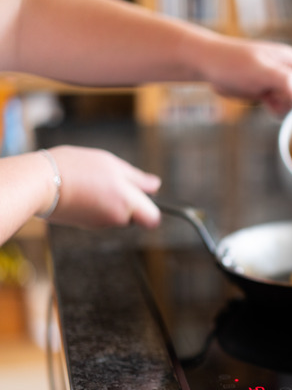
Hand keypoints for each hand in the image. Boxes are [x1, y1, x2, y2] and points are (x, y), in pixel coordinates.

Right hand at [45, 146, 161, 228]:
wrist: (38, 182)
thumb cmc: (76, 168)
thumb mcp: (111, 164)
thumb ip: (137, 179)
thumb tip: (156, 186)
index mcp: (128, 202)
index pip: (153, 218)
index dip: (152, 208)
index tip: (145, 195)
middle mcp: (116, 217)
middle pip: (134, 216)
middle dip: (131, 203)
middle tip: (114, 183)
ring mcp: (99, 224)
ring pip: (116, 215)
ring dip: (112, 202)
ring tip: (94, 182)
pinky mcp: (84, 224)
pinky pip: (99, 215)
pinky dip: (96, 205)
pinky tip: (83, 190)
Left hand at [196, 37, 291, 115]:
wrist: (208, 65)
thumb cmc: (235, 63)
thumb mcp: (263, 72)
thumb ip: (288, 82)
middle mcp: (290, 71)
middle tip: (278, 99)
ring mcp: (279, 82)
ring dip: (286, 108)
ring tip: (270, 100)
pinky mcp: (269, 92)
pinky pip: (283, 106)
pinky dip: (277, 110)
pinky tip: (266, 105)